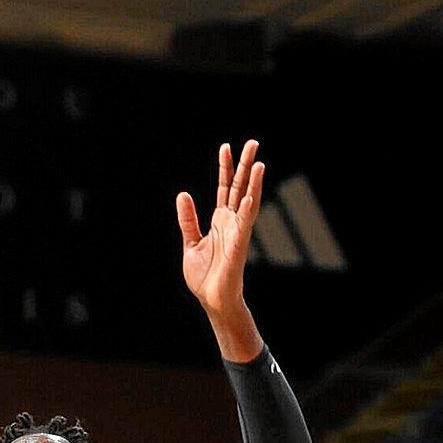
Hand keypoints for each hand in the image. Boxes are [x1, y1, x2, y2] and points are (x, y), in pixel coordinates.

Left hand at [177, 140, 263, 317]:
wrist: (212, 300)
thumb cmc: (205, 276)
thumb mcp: (190, 243)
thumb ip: (188, 220)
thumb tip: (183, 194)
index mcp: (220, 221)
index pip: (224, 188)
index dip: (225, 168)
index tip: (225, 147)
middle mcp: (232, 223)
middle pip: (240, 188)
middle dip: (245, 165)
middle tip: (253, 142)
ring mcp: (237, 233)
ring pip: (248, 202)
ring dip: (253, 183)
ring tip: (259, 163)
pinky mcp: (238, 247)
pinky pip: (244, 226)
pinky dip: (247, 211)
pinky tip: (249, 196)